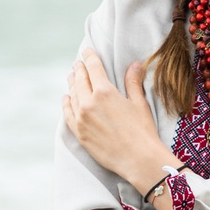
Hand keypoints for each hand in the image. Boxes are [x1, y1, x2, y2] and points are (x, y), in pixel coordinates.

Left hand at [64, 48, 168, 195]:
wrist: (138, 159)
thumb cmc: (143, 130)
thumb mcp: (139, 103)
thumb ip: (132, 82)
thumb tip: (134, 64)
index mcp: (105, 92)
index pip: (94, 68)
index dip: (90, 57)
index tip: (87, 51)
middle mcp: (89, 103)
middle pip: (80, 80)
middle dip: (79, 69)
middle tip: (78, 63)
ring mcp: (81, 119)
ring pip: (73, 95)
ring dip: (72, 83)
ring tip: (72, 76)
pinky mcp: (79, 133)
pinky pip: (67, 114)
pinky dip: (66, 104)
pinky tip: (66, 98)